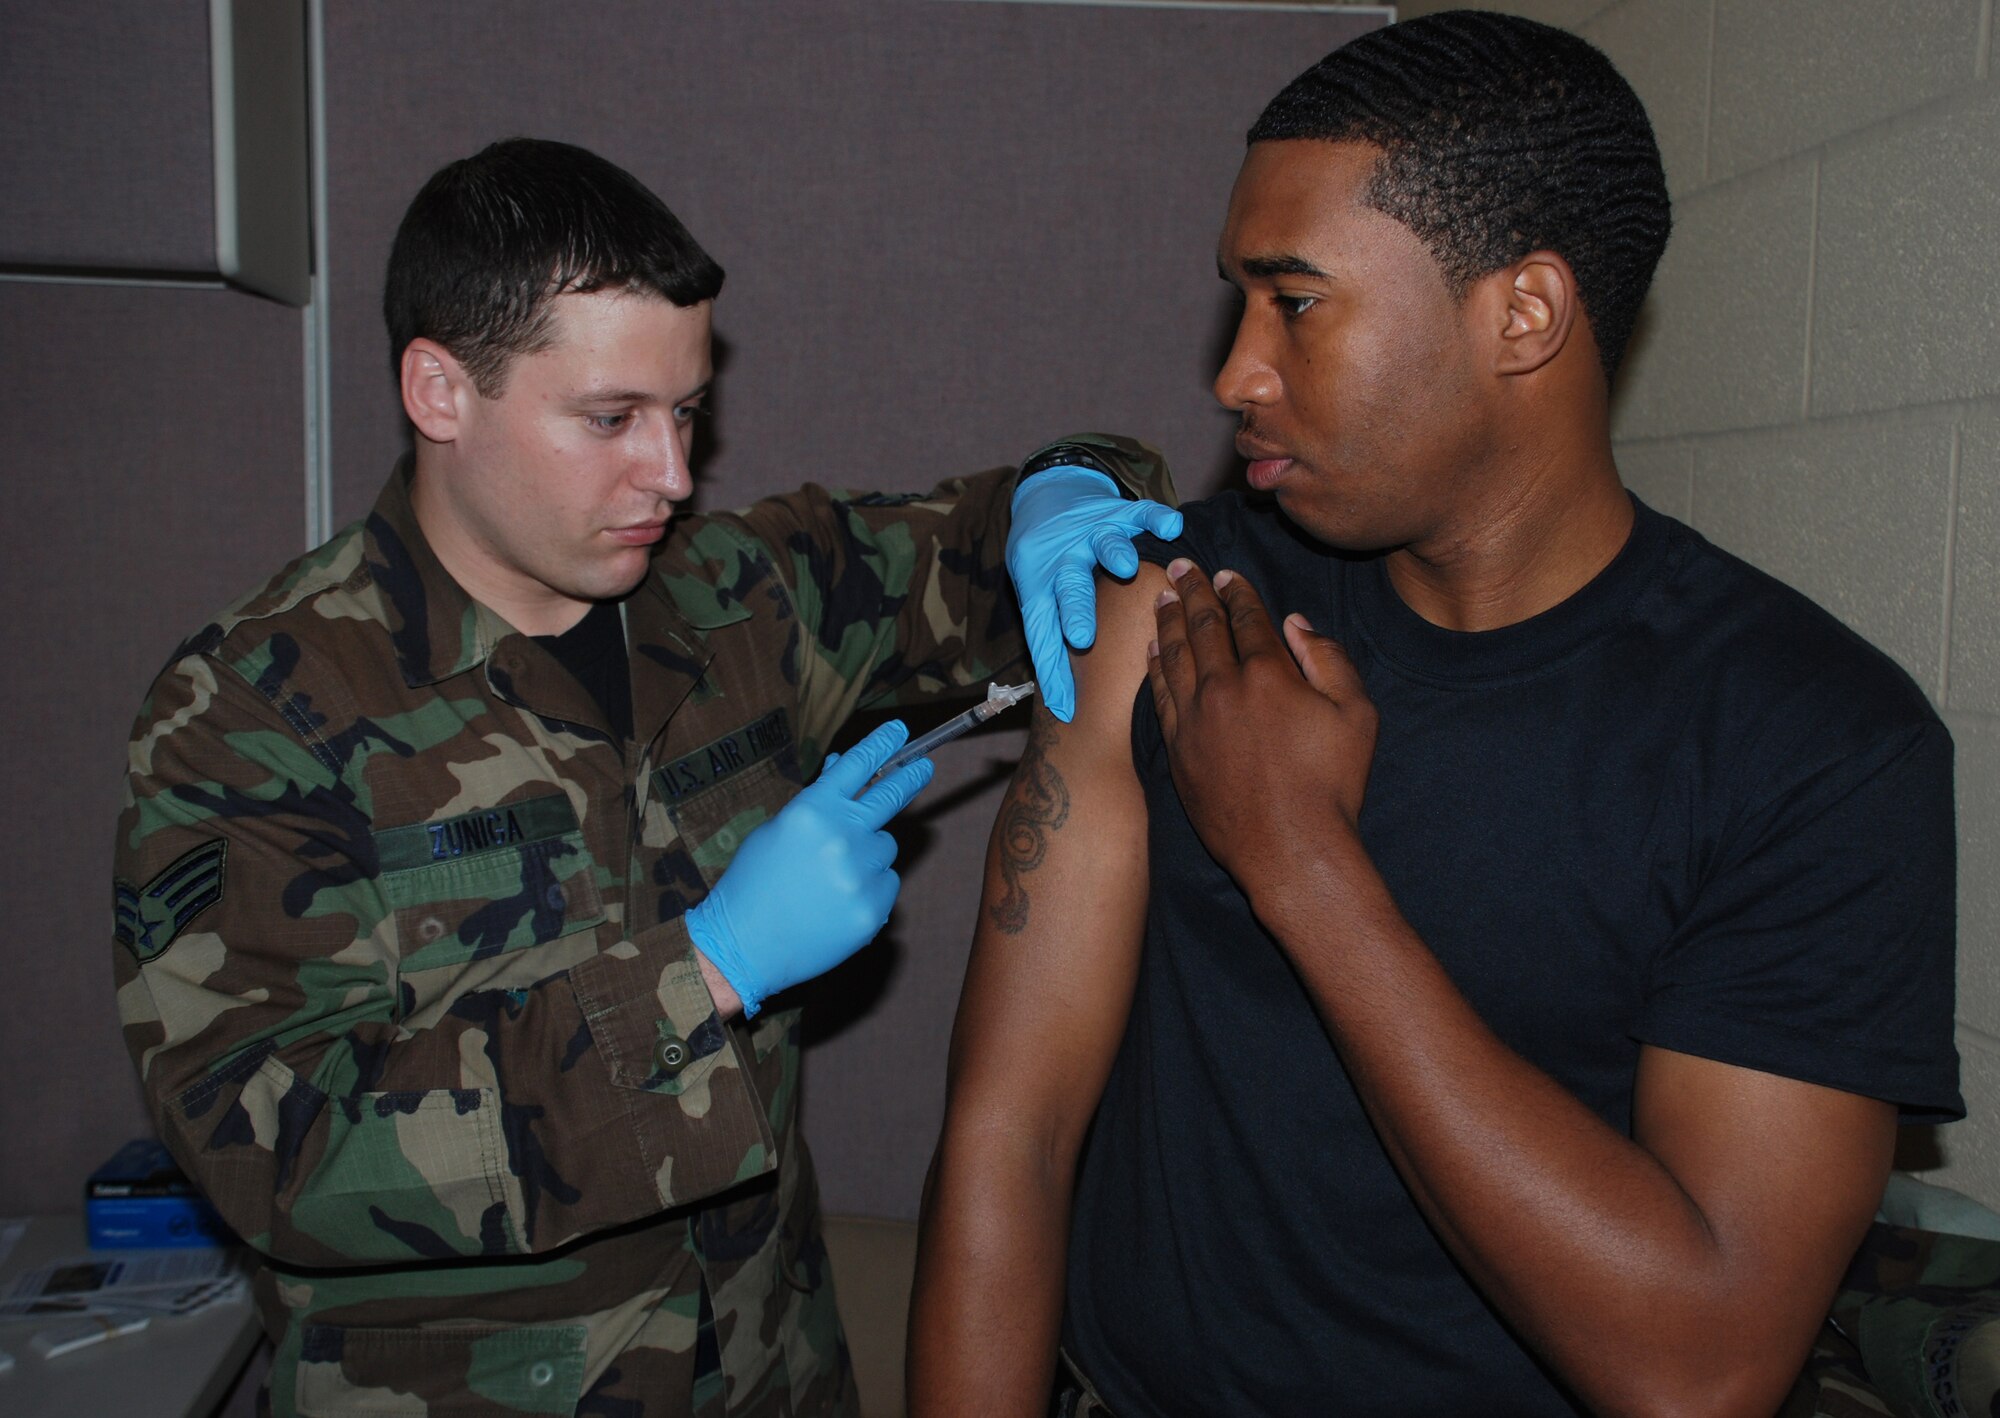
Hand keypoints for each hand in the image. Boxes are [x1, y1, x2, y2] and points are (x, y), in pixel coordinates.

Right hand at [685, 719, 933, 1015]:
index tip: (900, 730)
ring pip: (886, 848)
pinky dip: (870, 888)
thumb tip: (840, 769)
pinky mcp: (873, 908)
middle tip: (924, 766)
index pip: (857, 765)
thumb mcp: (776, 831)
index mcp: (813, 811)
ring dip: (869, 854)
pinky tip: (838, 902)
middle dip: (910, 777)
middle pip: (891, 796)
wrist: (744, 946)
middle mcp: (842, 837)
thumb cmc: (753, 884)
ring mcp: (861, 874)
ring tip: (832, 876)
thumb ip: (815, 803)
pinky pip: (887, 884)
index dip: (881, 744)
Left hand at [1007, 466, 1182, 722]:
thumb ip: (1052, 651)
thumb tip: (1063, 711)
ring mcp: (1090, 534)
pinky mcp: (1115, 511)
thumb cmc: (1047, 567)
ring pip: (1101, 544)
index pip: (1043, 632)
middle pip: (1068, 588)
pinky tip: (1172, 528)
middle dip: (1075, 611)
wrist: (1047, 501)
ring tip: (1126, 566)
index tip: (1063, 701)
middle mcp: (1064, 562)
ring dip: (1112, 555)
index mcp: (1041, 589)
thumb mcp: (1040, 604)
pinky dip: (1153, 518)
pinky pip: (1137, 513)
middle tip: (1082, 636)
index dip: (1051, 666)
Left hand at [1146, 558, 1375, 887]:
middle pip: (1203, 627)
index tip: (1225, 574)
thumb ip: (1329, 659)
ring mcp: (1194, 719)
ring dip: (1168, 622)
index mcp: (1269, 673)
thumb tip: (1296, 623)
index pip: (1246, 617)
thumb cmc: (1332, 784)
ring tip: (1162, 597)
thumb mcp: (1356, 714)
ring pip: (1174, 656)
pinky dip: (1154, 667)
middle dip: (1192, 592)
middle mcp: (1223, 688)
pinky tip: (1152, 651)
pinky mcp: (1177, 750)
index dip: (1235, 591)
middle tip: (1180, 568)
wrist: (1291, 849)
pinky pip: (1159, 696)